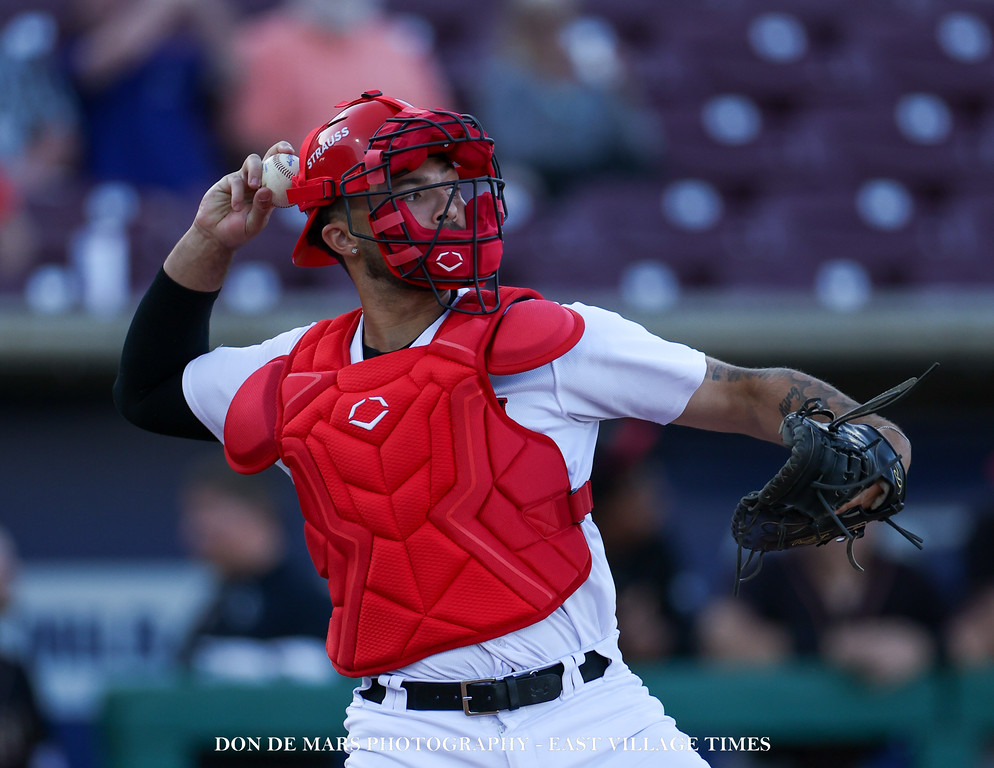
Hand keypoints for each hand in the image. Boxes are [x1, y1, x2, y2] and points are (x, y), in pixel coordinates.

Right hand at [164, 142, 294, 291]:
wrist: (214, 235)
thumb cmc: (238, 232)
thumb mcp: (254, 224)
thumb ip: (261, 209)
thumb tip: (267, 190)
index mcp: (271, 193)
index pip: (284, 175)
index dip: (291, 164)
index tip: (297, 158)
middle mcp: (259, 183)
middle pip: (270, 159)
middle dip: (278, 150)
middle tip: (284, 152)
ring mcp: (243, 180)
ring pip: (252, 162)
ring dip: (256, 171)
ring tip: (254, 186)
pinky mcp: (228, 181)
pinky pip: (235, 179)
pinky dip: (237, 192)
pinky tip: (235, 207)